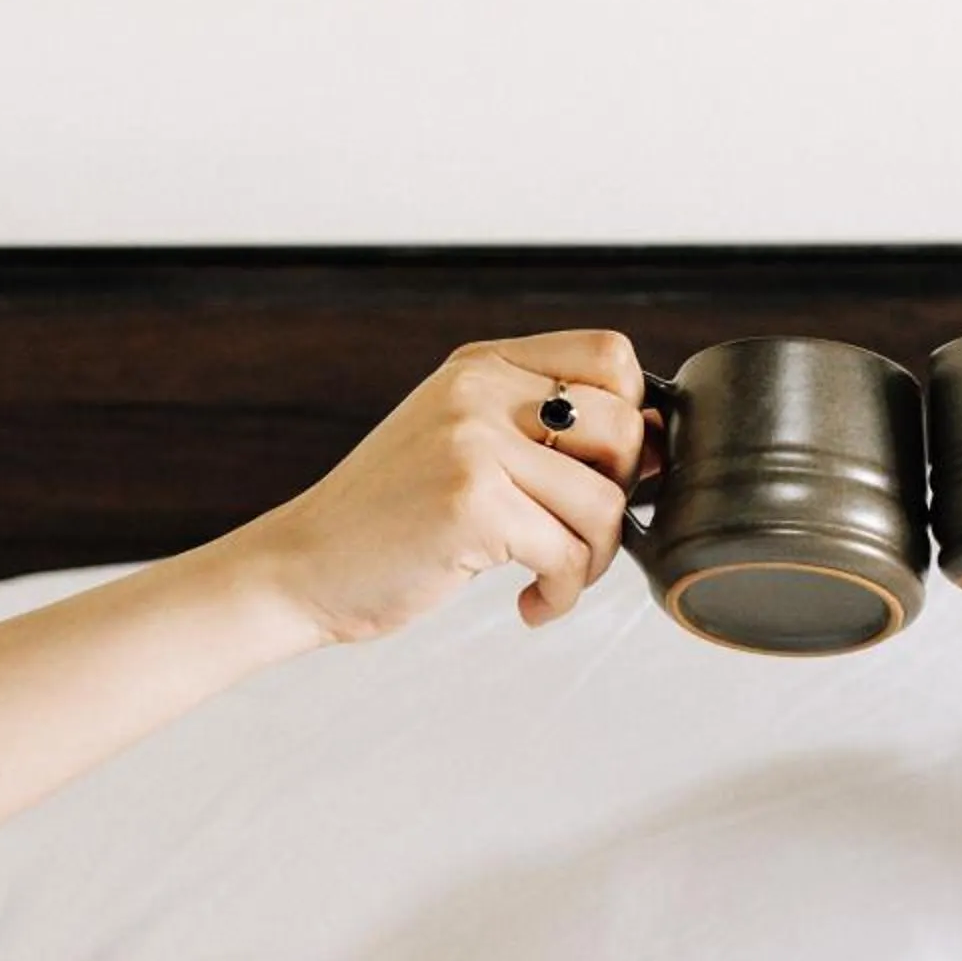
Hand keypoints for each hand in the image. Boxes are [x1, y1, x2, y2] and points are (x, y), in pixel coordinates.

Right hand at [233, 330, 649, 643]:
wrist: (301, 566)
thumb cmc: (389, 520)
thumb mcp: (461, 444)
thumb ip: (545, 431)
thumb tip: (660, 439)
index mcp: (482, 366)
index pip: (610, 355)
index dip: (632, 416)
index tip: (607, 474)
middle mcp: (479, 391)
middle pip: (624, 430)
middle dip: (620, 499)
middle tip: (575, 537)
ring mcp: (473, 442)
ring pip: (605, 504)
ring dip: (592, 562)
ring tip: (550, 578)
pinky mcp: (472, 504)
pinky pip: (569, 555)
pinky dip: (561, 595)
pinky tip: (530, 605)